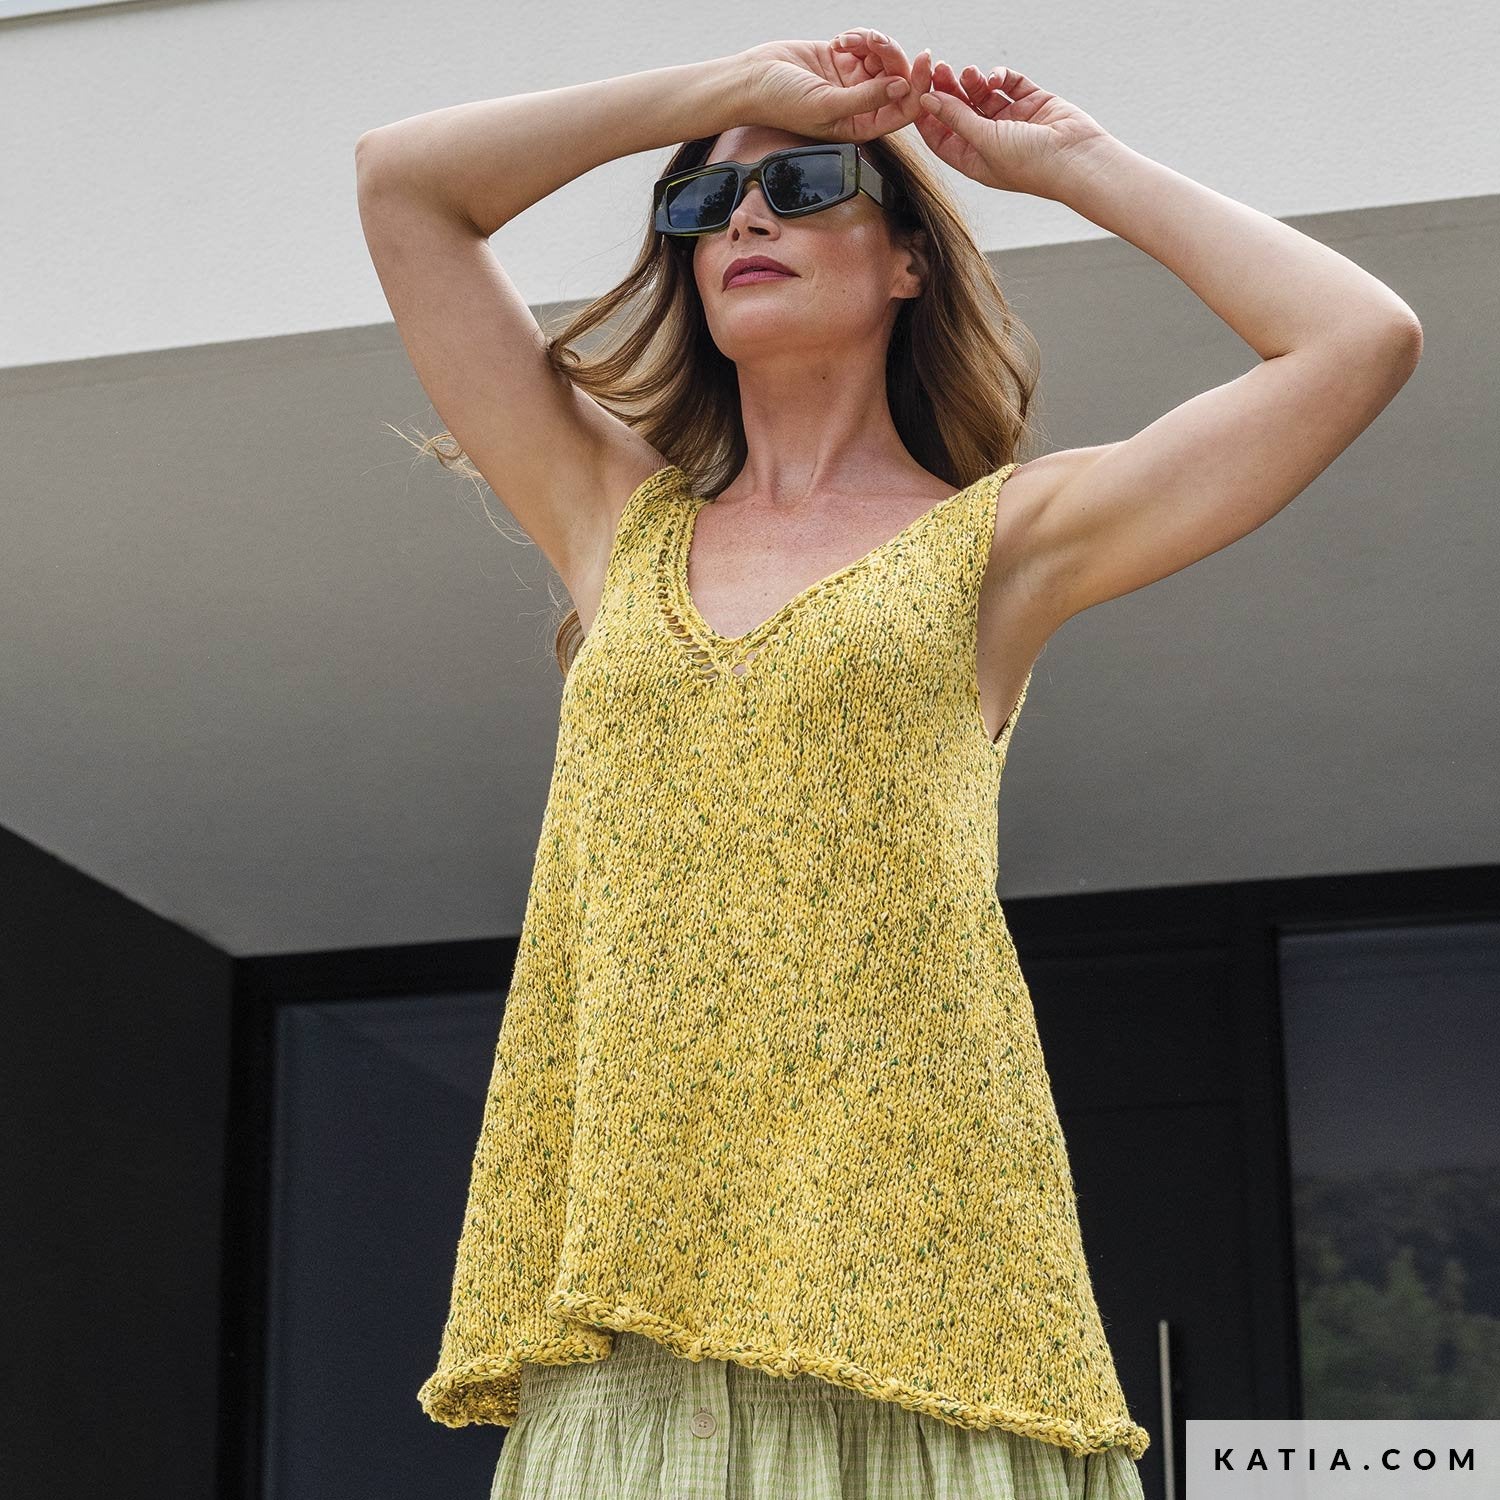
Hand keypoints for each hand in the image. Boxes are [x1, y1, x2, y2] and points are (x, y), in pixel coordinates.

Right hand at [731, 30, 934, 142]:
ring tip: (849, 39)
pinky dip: (859, 36)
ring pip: (884, 57)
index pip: (902, 110)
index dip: (918, 87)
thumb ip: (865, 99)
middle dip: (892, 56)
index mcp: (860, 126)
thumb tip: (901, 88)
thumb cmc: (781, 103)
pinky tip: (841, 39)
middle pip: (897, 79)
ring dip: (874, 42)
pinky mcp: (842, 59)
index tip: (924, 60)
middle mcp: (860, 105)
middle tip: (875, 41)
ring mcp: (852, 81)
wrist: (752, 80)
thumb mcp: (826, 105)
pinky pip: (866, 43)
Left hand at [913, 58, 1114, 198]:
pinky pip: (1009, 84)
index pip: (941, 138)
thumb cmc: (1032, 164)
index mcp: (975, 160)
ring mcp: (1011, 121)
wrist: (1078, 158)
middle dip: (948, 91)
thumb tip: (927, 100)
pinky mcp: (1031, 102)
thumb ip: (956, 118)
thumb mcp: (985, 141)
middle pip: (959, 112)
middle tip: (939, 68)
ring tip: (969, 72)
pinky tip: (995, 77)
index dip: (928, 117)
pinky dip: (999, 76)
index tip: (918, 93)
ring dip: (972, 81)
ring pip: (982, 95)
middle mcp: (990, 141)